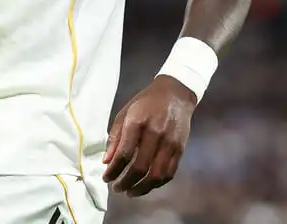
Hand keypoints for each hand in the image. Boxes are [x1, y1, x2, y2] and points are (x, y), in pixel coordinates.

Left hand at [102, 75, 196, 196]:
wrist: (175, 94)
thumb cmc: (145, 103)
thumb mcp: (125, 113)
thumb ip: (115, 138)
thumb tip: (106, 162)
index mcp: (137, 122)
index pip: (124, 154)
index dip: (113, 171)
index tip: (106, 179)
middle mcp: (155, 133)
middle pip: (140, 167)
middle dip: (125, 182)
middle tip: (116, 188)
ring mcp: (170, 143)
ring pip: (156, 175)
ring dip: (141, 189)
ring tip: (130, 192)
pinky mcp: (180, 149)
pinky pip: (169, 173)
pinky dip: (157, 184)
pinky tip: (146, 186)